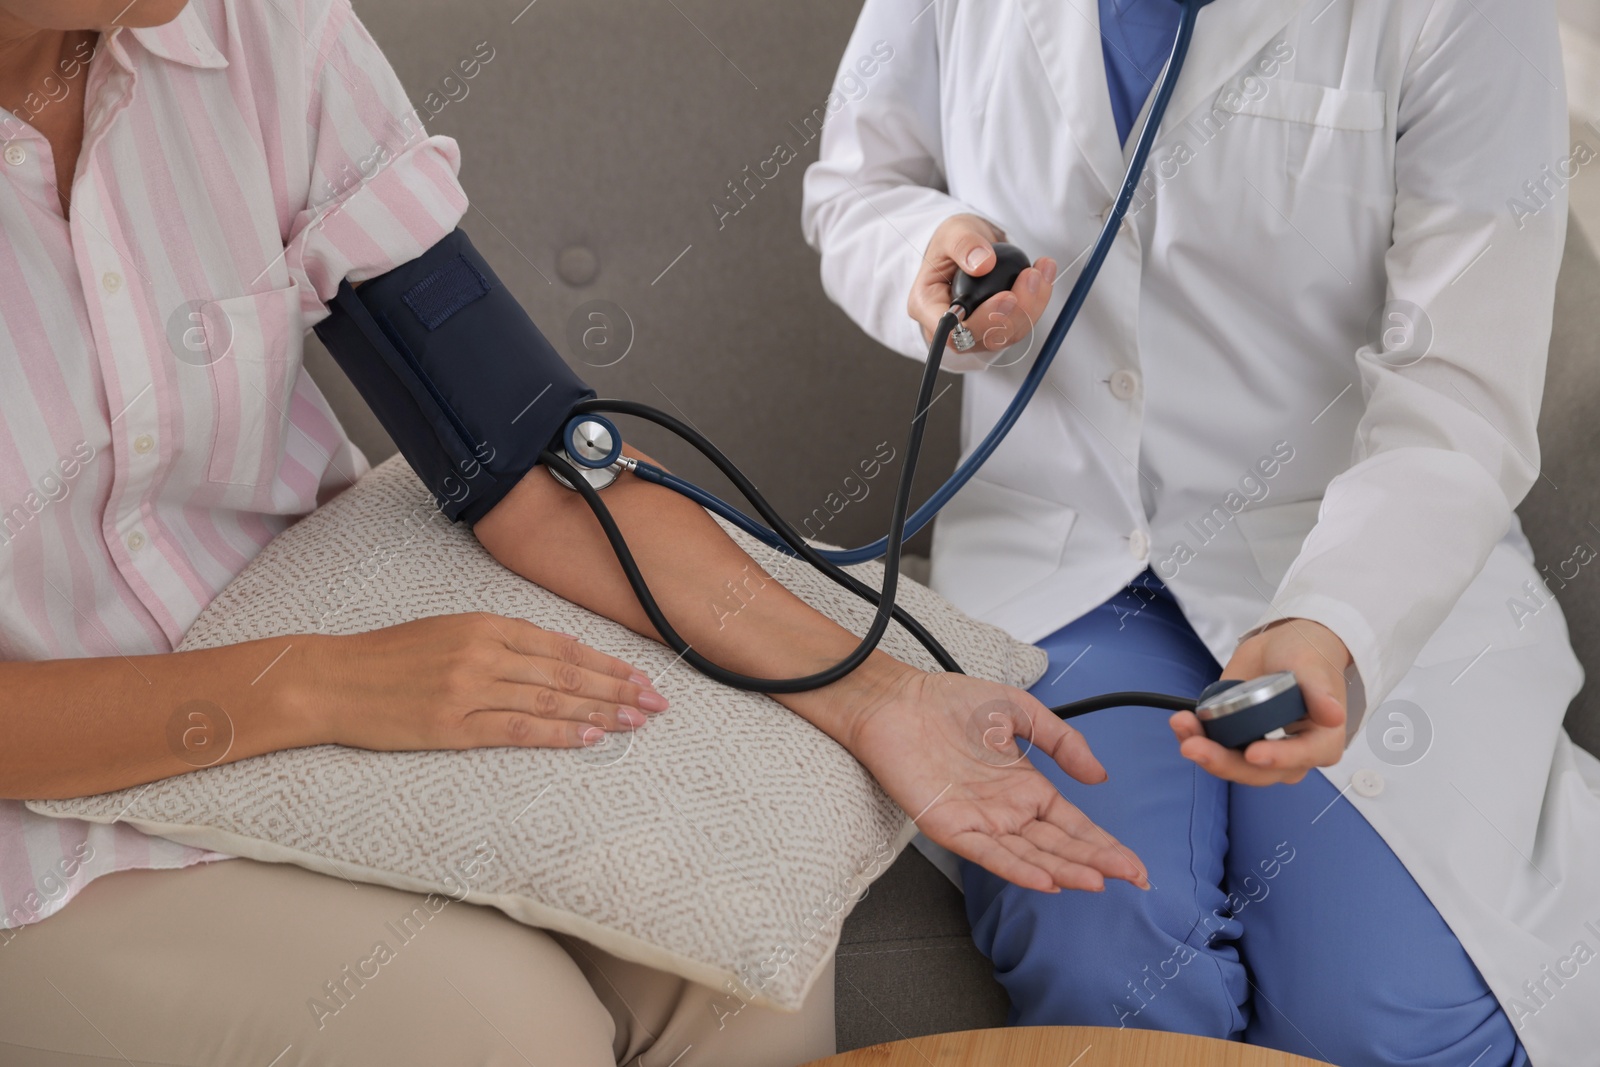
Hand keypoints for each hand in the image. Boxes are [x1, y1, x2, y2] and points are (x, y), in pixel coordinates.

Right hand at [300, 614, 667, 750]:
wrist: (331, 679)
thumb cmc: (388, 656)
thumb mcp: (450, 629)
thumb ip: (503, 640)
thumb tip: (561, 653)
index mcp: (486, 624)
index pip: (563, 645)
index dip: (606, 663)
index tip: (642, 676)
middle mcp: (484, 652)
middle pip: (566, 672)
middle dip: (617, 688)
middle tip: (657, 703)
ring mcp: (470, 690)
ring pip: (550, 699)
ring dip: (599, 711)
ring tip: (636, 721)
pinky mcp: (453, 726)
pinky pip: (518, 729)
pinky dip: (558, 732)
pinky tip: (589, 737)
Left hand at [843, 666, 1148, 893]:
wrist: (898, 700)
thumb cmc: (950, 703)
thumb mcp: (1020, 712)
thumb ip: (1061, 741)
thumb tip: (1099, 776)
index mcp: (1025, 787)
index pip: (1073, 824)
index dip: (1104, 845)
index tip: (1134, 865)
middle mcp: (1007, 810)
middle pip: (1058, 845)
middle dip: (1095, 862)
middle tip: (1130, 878)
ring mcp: (980, 821)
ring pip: (1030, 855)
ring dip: (1063, 870)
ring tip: (1096, 881)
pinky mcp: (951, 826)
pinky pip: (988, 853)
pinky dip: (1016, 868)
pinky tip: (1044, 879)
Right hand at [910, 214, 1056, 359]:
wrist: (966, 246)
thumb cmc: (952, 242)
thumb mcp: (952, 232)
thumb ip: (963, 245)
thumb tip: (983, 264)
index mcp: (927, 306)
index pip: (949, 331)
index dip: (980, 321)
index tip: (1007, 296)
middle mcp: (950, 326)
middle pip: (984, 337)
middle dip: (1015, 311)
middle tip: (1031, 276)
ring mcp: (975, 331)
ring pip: (1008, 334)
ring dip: (1032, 306)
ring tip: (1041, 270)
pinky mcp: (997, 327)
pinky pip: (1021, 324)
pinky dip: (1037, 301)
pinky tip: (1044, 274)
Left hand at [1169, 618, 1350, 785]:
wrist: (1284, 648)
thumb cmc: (1306, 657)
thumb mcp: (1313, 666)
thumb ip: (1320, 690)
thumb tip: (1332, 716)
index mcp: (1321, 742)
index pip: (1300, 758)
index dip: (1277, 759)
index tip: (1252, 753)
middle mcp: (1292, 755)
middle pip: (1258, 772)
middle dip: (1224, 762)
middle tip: (1193, 746)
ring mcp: (1262, 750)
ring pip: (1232, 765)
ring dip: (1204, 751)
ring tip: (1182, 725)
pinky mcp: (1237, 741)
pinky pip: (1215, 749)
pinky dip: (1196, 737)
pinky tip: (1182, 723)